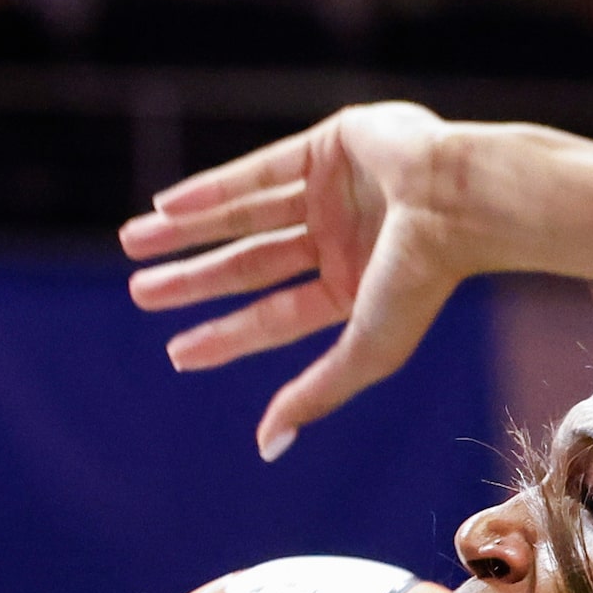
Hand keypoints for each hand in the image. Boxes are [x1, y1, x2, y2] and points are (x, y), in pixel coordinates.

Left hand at [121, 101, 489, 459]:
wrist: (460, 201)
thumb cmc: (422, 280)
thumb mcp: (365, 348)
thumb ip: (316, 392)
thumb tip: (265, 447)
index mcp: (355, 289)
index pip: (275, 316)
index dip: (225, 336)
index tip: (176, 353)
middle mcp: (341, 242)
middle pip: (251, 264)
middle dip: (195, 279)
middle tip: (140, 293)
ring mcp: (334, 193)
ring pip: (246, 215)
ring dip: (190, 228)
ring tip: (133, 240)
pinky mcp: (330, 145)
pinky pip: (260, 169)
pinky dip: (214, 187)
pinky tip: (167, 203)